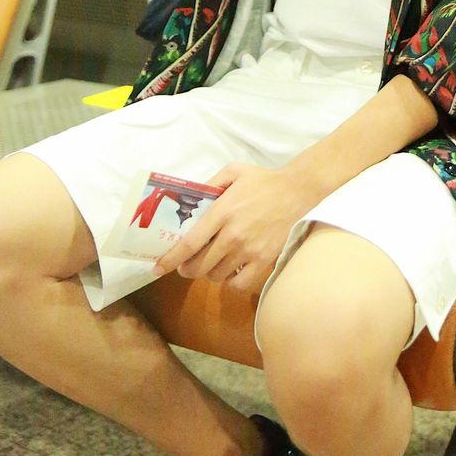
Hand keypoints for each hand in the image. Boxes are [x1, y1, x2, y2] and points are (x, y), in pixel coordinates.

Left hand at [151, 162, 320, 292]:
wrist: (298, 191)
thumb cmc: (263, 181)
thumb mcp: (233, 172)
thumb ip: (210, 184)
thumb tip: (190, 200)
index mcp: (222, 212)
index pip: (189, 243)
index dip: (170, 258)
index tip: (157, 268)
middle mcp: (232, 235)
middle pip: (199, 265)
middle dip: (186, 268)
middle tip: (186, 264)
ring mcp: (249, 251)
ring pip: (216, 275)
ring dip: (208, 272)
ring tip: (211, 263)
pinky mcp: (263, 261)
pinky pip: (238, 284)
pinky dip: (230, 281)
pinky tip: (231, 270)